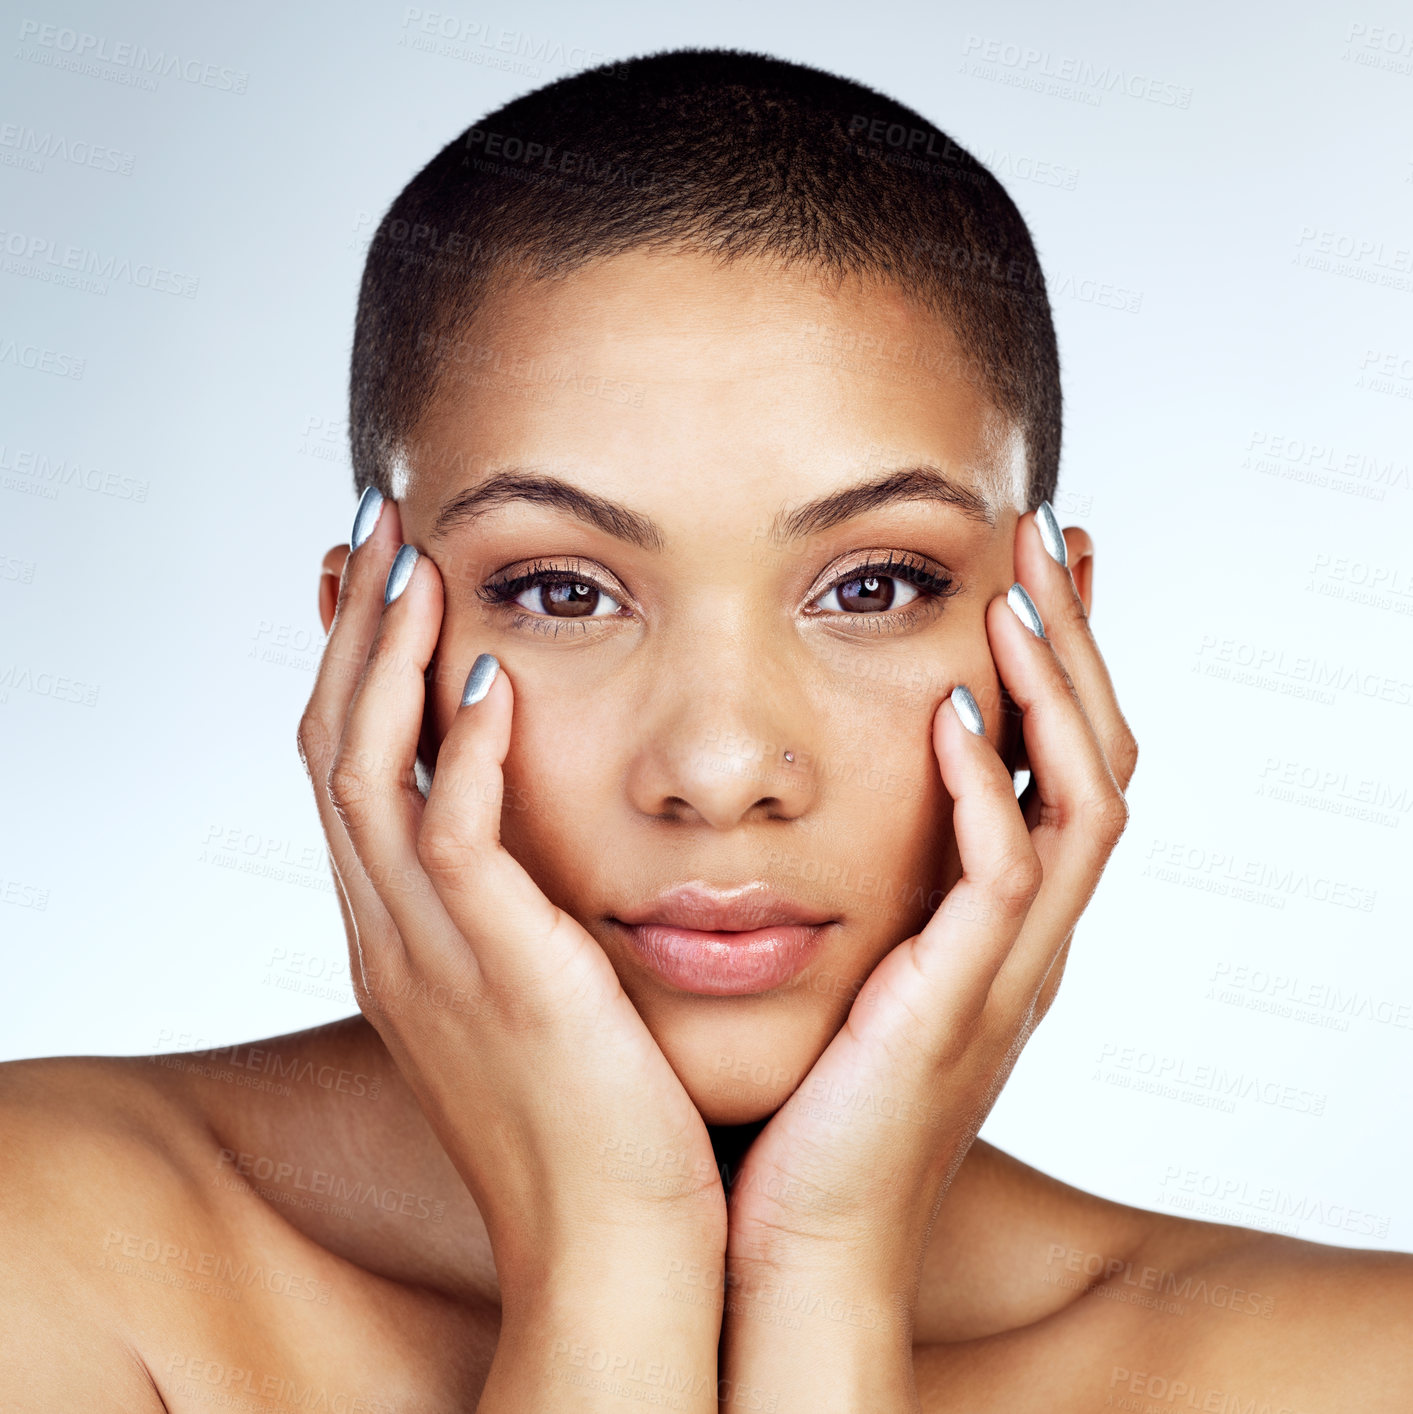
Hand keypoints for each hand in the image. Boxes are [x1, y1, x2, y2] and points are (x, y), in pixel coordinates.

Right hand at [297, 492, 724, 1407]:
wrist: (615, 1248)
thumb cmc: (596, 1119)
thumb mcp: (533, 998)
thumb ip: (517, 913)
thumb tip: (542, 842)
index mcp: (406, 937)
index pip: (351, 773)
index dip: (354, 670)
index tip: (380, 582)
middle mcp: (397, 936)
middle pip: (335, 750)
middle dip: (353, 634)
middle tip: (379, 530)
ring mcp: (434, 956)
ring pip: (370, 777)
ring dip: (389, 662)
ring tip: (418, 563)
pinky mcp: (497, 973)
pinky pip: (454, 843)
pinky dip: (460, 755)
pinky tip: (492, 680)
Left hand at [720, 507, 1137, 1408]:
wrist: (798, 1239)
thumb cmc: (807, 1102)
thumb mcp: (847, 967)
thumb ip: (854, 883)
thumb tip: (789, 797)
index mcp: (993, 919)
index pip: (1056, 759)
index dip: (1057, 662)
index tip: (1026, 567)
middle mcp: (1023, 933)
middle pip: (1096, 755)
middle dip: (1075, 642)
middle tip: (1046, 535)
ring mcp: (1008, 968)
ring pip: (1081, 798)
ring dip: (1053, 687)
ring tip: (1014, 589)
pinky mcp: (963, 1003)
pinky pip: (1006, 876)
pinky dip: (988, 788)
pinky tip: (950, 717)